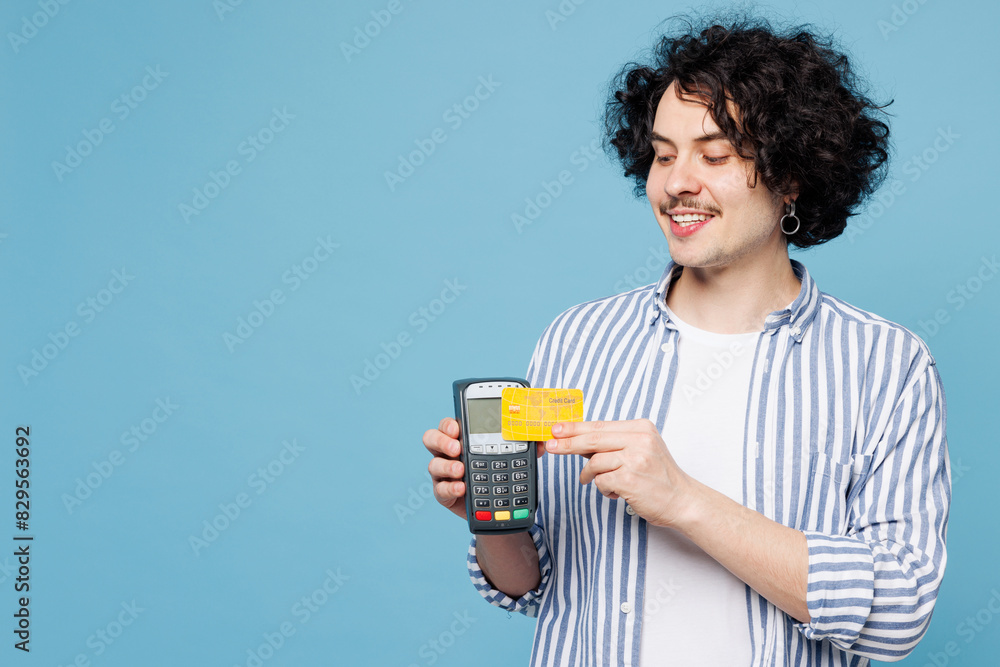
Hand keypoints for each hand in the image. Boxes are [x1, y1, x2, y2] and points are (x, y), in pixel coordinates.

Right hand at [422, 417, 545, 520]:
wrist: (496, 507)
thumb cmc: (499, 473)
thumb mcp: (513, 457)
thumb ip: (525, 447)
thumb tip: (542, 441)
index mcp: (463, 438)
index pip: (450, 424)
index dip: (449, 423)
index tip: (457, 427)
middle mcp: (449, 452)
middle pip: (432, 438)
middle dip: (442, 439)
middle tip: (456, 447)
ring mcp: (444, 473)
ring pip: (433, 464)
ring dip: (446, 465)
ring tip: (460, 469)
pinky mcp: (444, 493)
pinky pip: (440, 489)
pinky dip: (450, 488)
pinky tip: (461, 487)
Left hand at [545, 418, 694, 527]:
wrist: (683, 500)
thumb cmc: (659, 478)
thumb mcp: (642, 450)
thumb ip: (614, 443)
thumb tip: (578, 440)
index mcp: (641, 428)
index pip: (599, 425)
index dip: (574, 428)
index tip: (556, 429)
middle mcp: (639, 440)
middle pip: (592, 439)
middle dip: (567, 443)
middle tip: (551, 446)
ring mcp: (635, 459)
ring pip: (595, 462)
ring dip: (592, 475)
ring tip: (603, 483)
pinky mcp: (630, 479)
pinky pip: (601, 480)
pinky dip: (604, 488)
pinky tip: (616, 492)